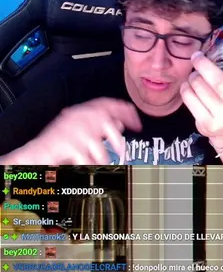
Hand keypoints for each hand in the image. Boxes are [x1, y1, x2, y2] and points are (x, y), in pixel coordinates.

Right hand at [24, 98, 141, 163]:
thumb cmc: (59, 144)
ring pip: (100, 148)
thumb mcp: (81, 130)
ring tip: (96, 164)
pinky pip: (88, 160)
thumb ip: (100, 126)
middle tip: (122, 153)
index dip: (125, 112)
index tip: (137, 124)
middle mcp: (76, 118)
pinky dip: (89, 167)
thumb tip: (121, 123)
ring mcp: (71, 131)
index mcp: (80, 112)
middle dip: (118, 141)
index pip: (107, 104)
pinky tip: (85, 167)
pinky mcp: (67, 145)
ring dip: (101, 160)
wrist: (36, 154)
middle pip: (106, 122)